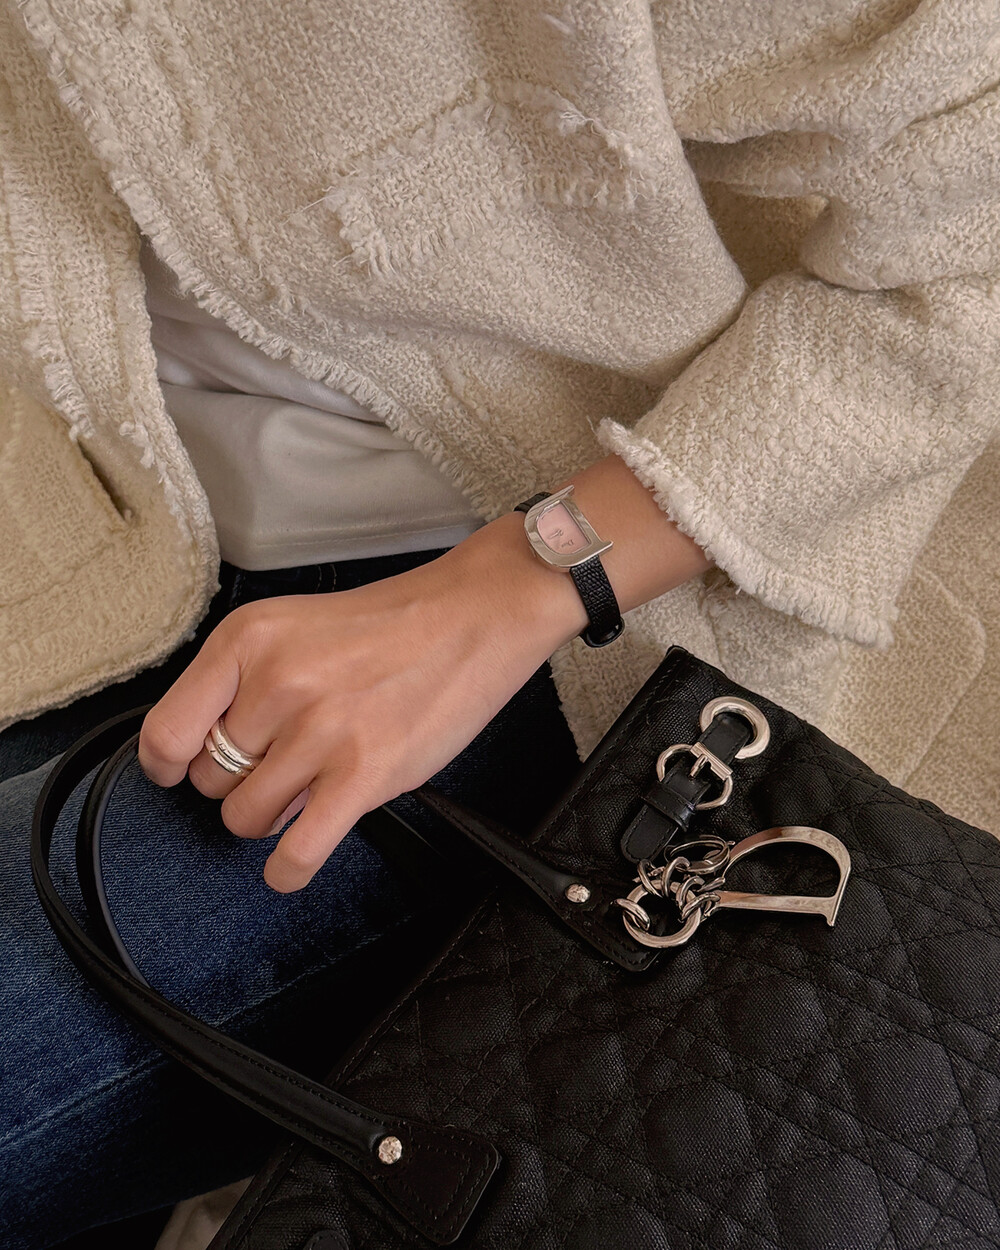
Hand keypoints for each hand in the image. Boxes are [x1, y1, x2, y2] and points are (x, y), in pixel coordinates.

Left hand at [138, 456, 710, 891]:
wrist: (474, 616)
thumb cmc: (391, 624)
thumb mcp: (293, 625)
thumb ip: (242, 683)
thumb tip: (209, 759)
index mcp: (248, 640)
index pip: (167, 732)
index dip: (170, 765)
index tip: (182, 771)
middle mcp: (277, 682)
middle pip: (210, 780)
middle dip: (242, 780)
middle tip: (289, 758)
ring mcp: (320, 731)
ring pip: (246, 818)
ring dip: (272, 815)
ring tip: (310, 785)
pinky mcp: (364, 774)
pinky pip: (297, 852)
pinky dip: (288, 870)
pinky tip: (293, 863)